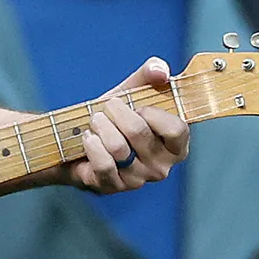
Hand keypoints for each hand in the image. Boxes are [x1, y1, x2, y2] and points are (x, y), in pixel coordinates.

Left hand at [62, 58, 188, 193]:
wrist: (82, 137)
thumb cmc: (116, 116)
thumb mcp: (135, 90)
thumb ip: (152, 73)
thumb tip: (161, 71)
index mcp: (176, 146)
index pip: (176, 130)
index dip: (153, 113)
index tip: (138, 105)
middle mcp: (161, 167)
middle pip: (139, 132)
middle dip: (117, 112)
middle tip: (108, 107)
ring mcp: (137, 180)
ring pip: (118, 148)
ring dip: (100, 126)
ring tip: (96, 120)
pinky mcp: (112, 187)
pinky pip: (102, 164)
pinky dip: (91, 144)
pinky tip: (88, 137)